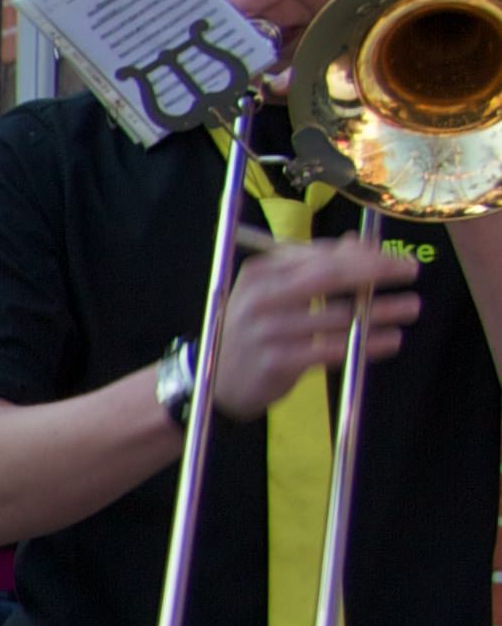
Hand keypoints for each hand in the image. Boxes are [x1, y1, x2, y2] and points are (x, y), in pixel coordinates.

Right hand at [204, 233, 418, 419]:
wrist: (216, 383)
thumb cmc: (252, 334)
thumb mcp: (274, 295)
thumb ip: (313, 268)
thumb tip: (358, 242)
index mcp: (261, 274)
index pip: (319, 255)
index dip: (362, 254)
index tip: (394, 257)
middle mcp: (261, 298)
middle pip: (328, 276)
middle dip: (376, 271)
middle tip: (410, 271)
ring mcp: (268, 331)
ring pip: (337, 316)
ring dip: (381, 311)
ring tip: (410, 308)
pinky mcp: (278, 362)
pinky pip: (333, 349)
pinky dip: (365, 344)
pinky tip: (390, 341)